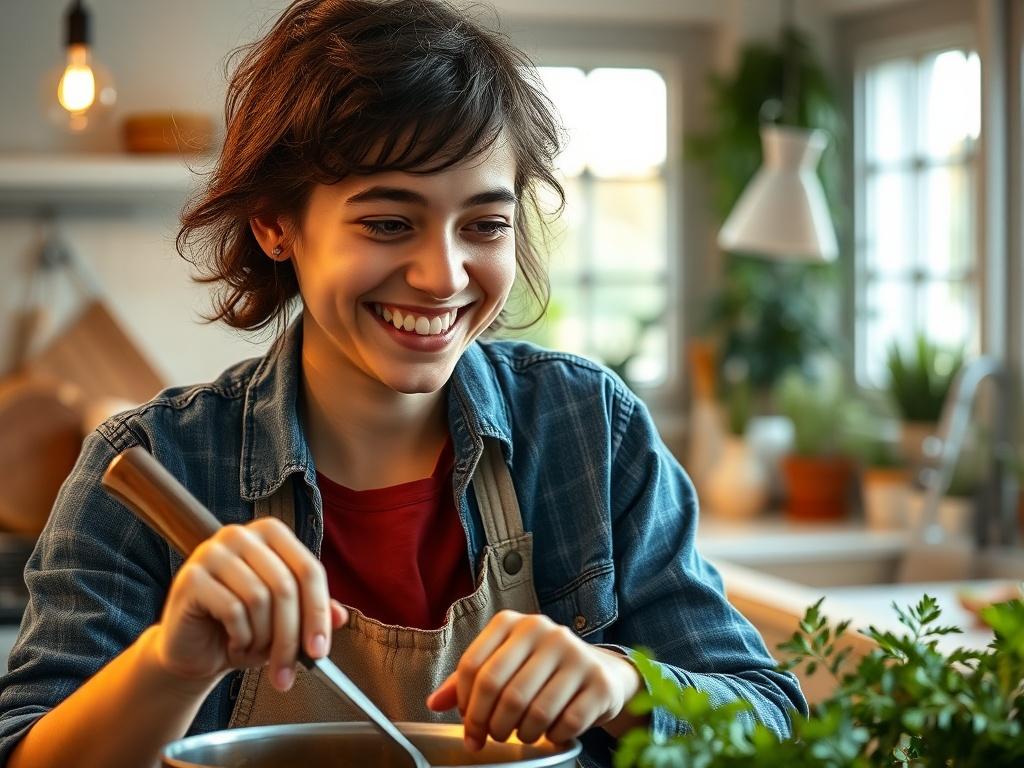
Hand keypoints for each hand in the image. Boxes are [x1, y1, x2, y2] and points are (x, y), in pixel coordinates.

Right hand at [151, 517, 348, 692]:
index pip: (309, 569)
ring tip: (252, 648)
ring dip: (262, 638)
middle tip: (287, 671)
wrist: (193, 652)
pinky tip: (233, 643)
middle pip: (286, 586)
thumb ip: (313, 611)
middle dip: (291, 637)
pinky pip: (232, 610)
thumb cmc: (241, 630)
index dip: (318, 613)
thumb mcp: (284, 621)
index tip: (320, 650)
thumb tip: (339, 616)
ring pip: (260, 598)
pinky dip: (239, 637)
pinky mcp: (191, 577)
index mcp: (271, 534)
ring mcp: (212, 552)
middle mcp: (241, 534)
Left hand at [425, 610, 642, 749]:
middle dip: (489, 724)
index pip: (473, 666)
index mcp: (513, 623)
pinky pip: (565, 723)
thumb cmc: (543, 670)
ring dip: (520, 734)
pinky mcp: (598, 682)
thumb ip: (469, 680)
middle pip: (499, 690)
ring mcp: (574, 654)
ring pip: (532, 710)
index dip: (465, 706)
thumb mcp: (505, 664)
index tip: (469, 727)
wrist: (601, 672)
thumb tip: (433, 703)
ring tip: (521, 734)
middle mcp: (544, 631)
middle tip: (491, 737)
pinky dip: (551, 737)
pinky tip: (550, 732)